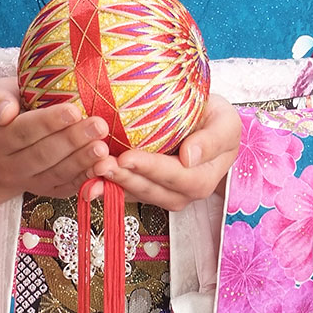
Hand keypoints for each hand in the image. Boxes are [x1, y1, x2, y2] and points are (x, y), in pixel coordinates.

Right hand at [0, 78, 110, 212]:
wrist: (6, 146)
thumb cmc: (10, 109)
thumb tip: (6, 113)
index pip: (23, 132)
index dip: (49, 123)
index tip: (74, 111)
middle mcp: (8, 167)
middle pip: (42, 155)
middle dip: (73, 140)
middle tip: (99, 125)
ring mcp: (28, 182)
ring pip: (56, 174)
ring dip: (82, 161)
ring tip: (103, 146)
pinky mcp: (46, 192)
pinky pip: (67, 188)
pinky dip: (87, 178)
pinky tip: (103, 166)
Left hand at [90, 94, 240, 209]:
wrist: (206, 120)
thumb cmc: (216, 119)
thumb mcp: (226, 122)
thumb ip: (213, 139)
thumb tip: (190, 157)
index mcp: (204, 177)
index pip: (178, 177)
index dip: (152, 169)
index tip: (128, 157)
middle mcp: (183, 191)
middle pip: (153, 190)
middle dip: (125, 179)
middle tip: (101, 164)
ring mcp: (162, 192)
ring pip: (136, 193)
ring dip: (112, 184)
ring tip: (92, 170)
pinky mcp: (145, 187)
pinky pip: (124, 190)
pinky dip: (105, 185)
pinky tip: (87, 176)